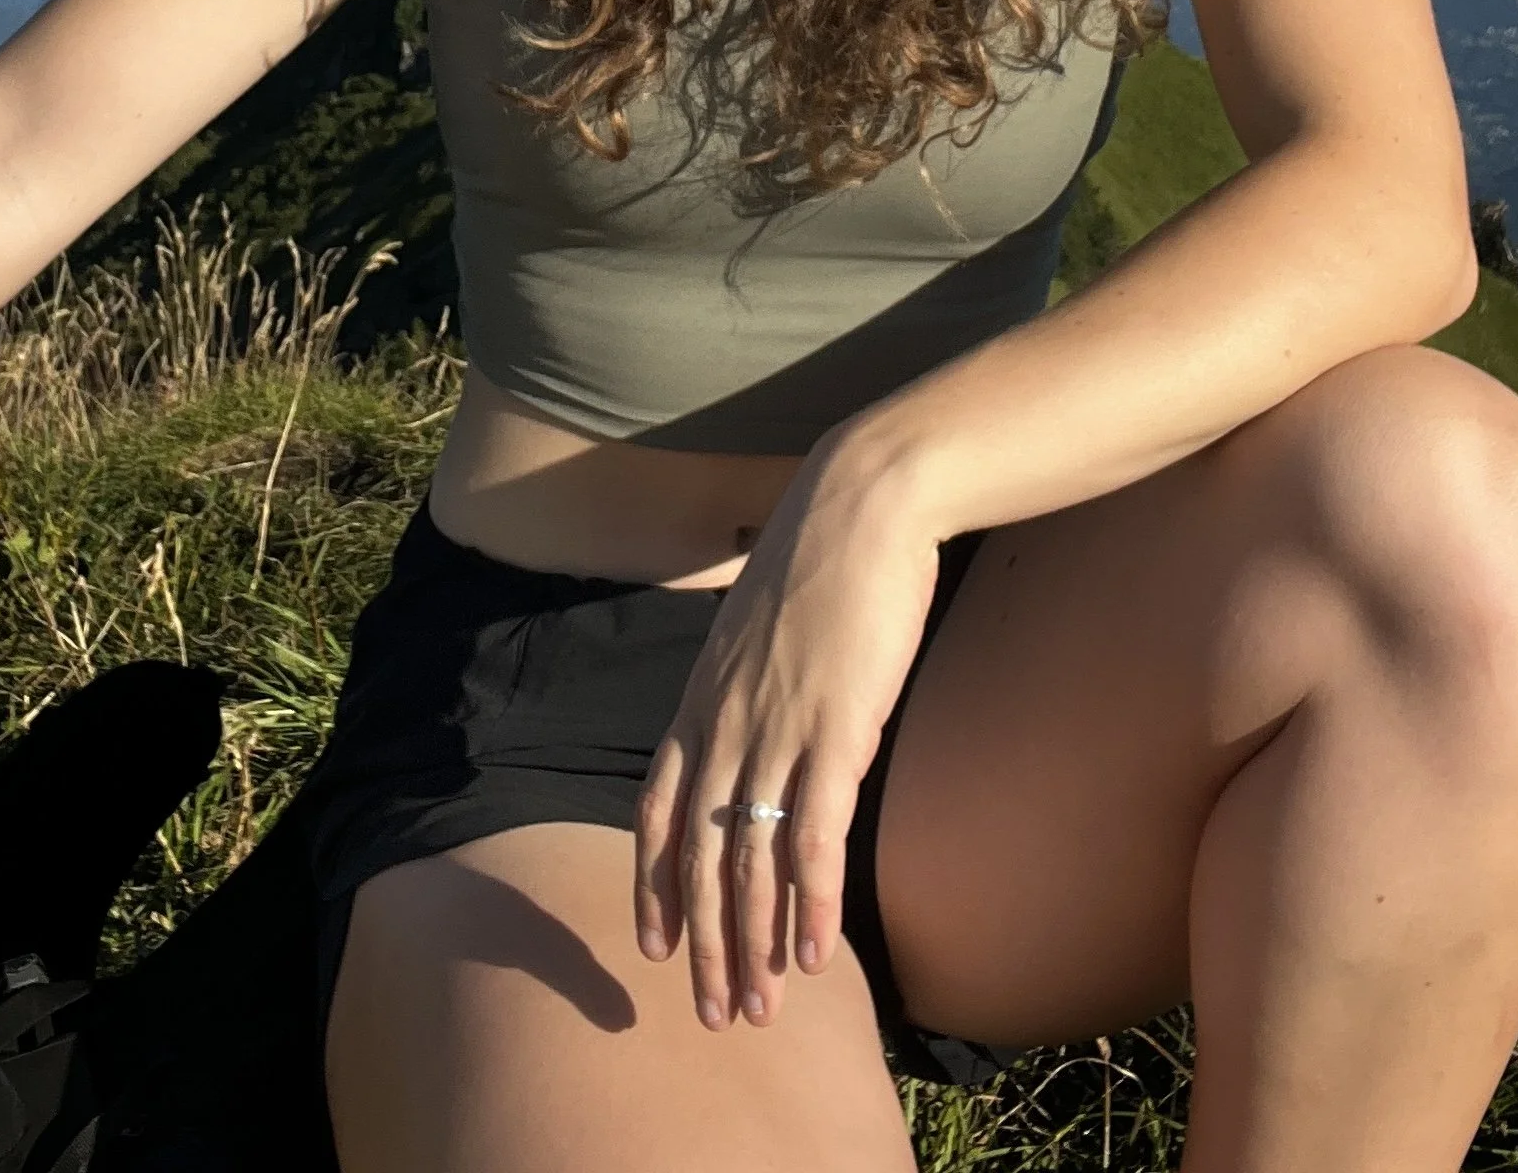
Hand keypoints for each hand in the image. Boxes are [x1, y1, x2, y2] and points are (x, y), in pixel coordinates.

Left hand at [633, 440, 940, 1029]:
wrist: (863, 502)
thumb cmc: (822, 557)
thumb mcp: (759, 625)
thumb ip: (747, 681)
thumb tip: (758, 715)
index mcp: (700, 698)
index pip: (656, 812)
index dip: (654, 887)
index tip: (657, 949)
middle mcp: (723, 723)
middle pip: (698, 857)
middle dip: (706, 945)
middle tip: (718, 1015)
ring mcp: (775, 730)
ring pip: (749, 862)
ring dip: (755, 944)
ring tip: (765, 1007)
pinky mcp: (834, 731)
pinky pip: (811, 837)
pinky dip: (811, 903)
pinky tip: (818, 953)